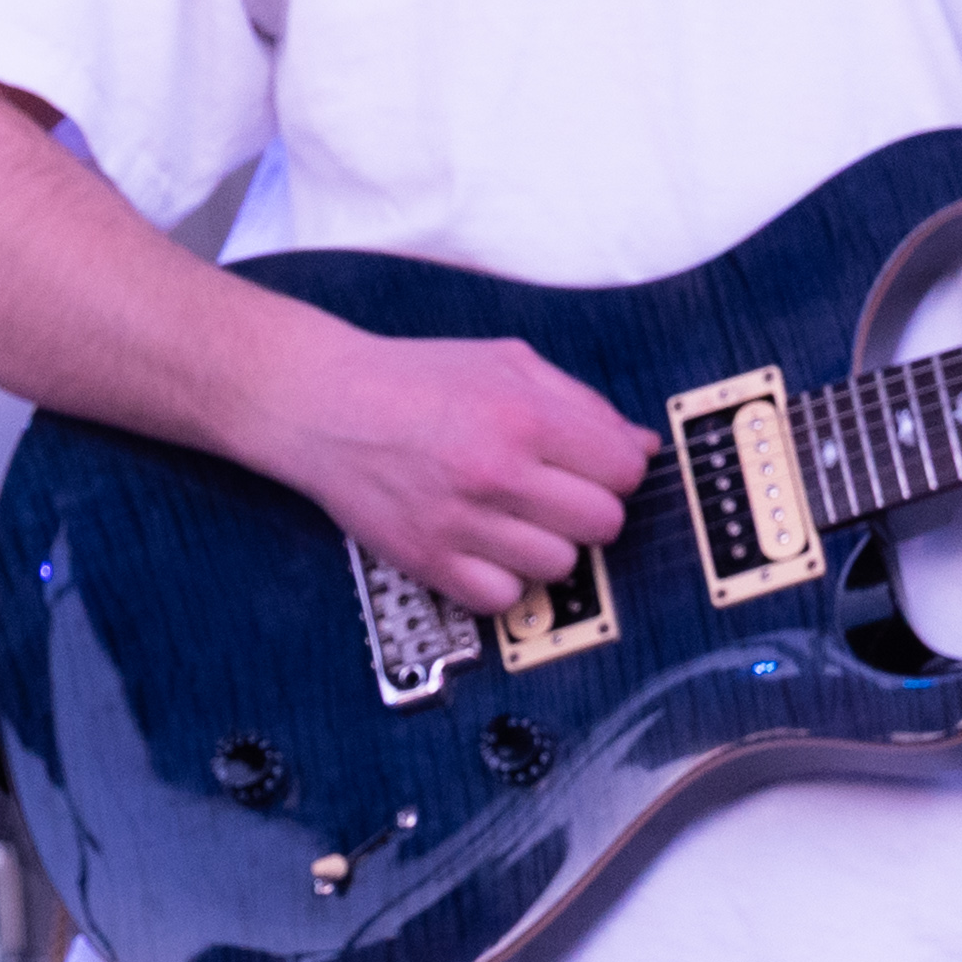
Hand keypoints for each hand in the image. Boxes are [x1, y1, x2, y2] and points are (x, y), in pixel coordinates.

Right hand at [246, 315, 649, 618]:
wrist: (320, 403)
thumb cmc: (413, 379)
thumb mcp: (506, 362)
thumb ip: (581, 403)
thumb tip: (641, 448)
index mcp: (523, 415)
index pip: (624, 471)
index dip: (615, 469)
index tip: (591, 467)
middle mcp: (496, 471)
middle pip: (602, 524)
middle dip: (588, 509)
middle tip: (553, 494)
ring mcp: (460, 522)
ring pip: (558, 566)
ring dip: (546, 546)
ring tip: (513, 519)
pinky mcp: (426, 560)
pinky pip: (502, 598)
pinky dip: (502, 579)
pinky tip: (483, 547)